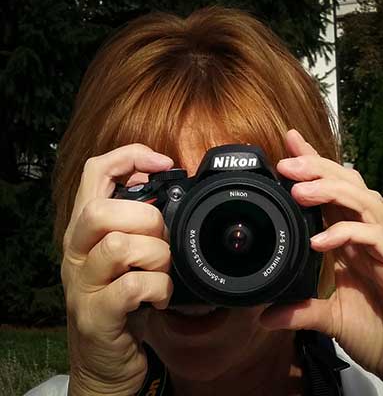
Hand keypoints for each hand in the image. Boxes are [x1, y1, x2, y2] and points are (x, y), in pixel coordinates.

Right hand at [61, 144, 173, 394]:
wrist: (105, 362)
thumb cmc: (125, 301)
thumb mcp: (129, 256)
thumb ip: (140, 222)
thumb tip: (168, 183)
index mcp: (87, 230)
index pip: (94, 173)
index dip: (129, 157)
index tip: (164, 164)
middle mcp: (77, 253)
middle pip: (102, 209)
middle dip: (148, 219)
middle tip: (163, 241)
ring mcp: (83, 285)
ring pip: (119, 246)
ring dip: (157, 256)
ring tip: (163, 272)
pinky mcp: (96, 316)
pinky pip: (133, 287)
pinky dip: (158, 289)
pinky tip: (160, 298)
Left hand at [261, 130, 382, 395]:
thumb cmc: (376, 332)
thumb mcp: (328, 318)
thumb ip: (299, 310)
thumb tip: (263, 314)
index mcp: (354, 241)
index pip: (335, 193)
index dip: (316, 166)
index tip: (289, 145)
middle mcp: (371, 238)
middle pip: (350, 186)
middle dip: (319, 169)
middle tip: (287, 162)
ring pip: (366, 203)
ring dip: (332, 191)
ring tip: (299, 190)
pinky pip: (376, 239)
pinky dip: (349, 233)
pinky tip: (321, 240)